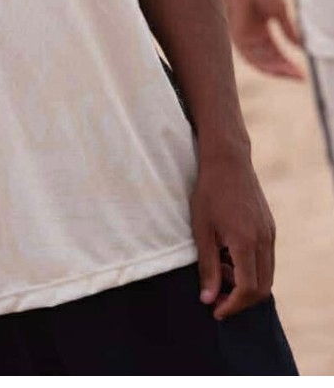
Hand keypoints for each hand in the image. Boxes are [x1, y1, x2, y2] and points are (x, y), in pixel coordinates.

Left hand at [190, 152, 275, 319]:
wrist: (227, 161)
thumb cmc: (209, 192)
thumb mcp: (201, 229)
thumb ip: (207, 266)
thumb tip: (208, 298)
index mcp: (245, 242)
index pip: (247, 289)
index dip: (232, 305)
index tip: (215, 310)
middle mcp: (263, 240)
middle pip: (262, 288)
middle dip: (240, 300)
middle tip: (217, 298)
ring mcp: (270, 233)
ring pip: (266, 274)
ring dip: (246, 283)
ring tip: (220, 272)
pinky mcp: (269, 227)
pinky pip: (266, 258)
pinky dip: (251, 268)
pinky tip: (229, 257)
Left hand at [222, 0, 303, 79]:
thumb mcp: (280, 12)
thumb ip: (289, 30)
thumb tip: (301, 47)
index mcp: (263, 34)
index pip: (277, 54)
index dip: (289, 65)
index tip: (303, 73)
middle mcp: (253, 40)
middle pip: (270, 62)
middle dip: (285, 70)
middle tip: (301, 77)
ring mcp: (245, 40)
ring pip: (261, 62)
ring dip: (278, 70)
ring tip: (293, 74)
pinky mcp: (238, 38)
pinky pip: (251, 57)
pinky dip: (265, 64)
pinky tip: (278, 67)